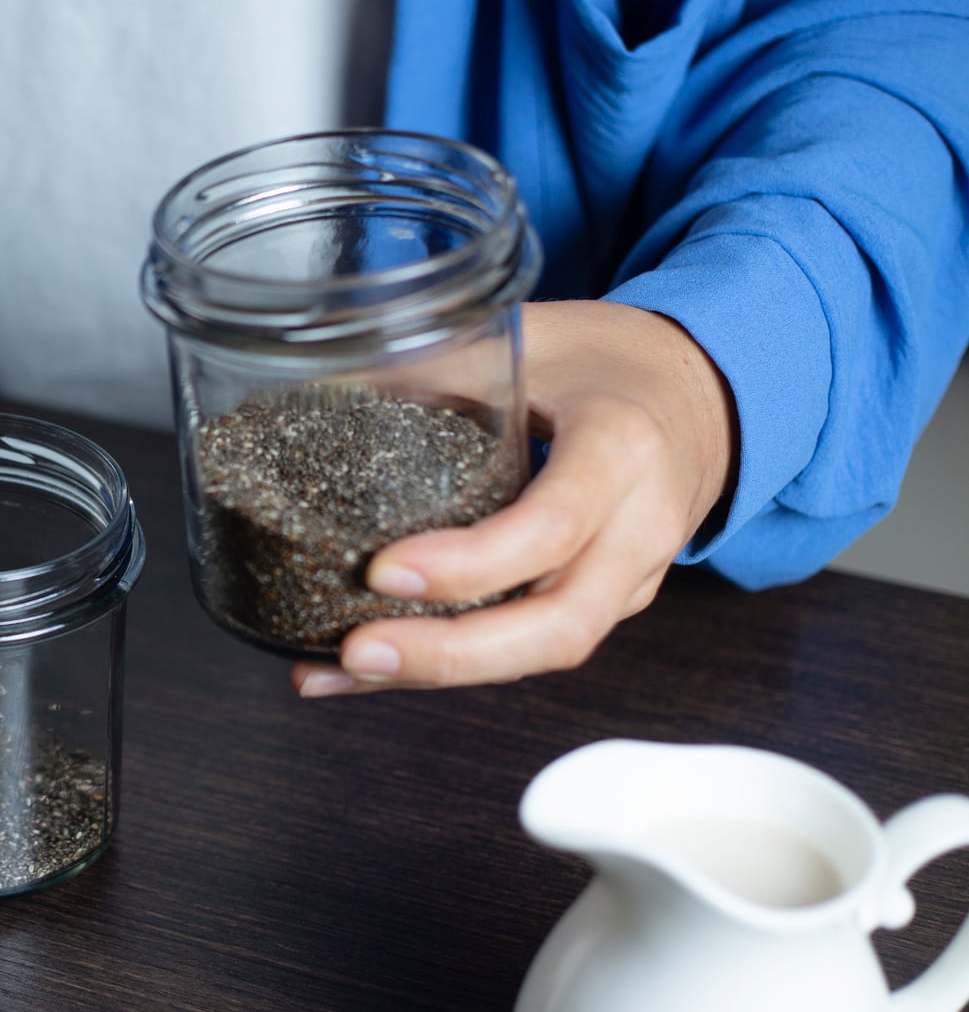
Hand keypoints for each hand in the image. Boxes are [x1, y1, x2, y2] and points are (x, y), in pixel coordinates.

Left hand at [293, 300, 735, 696]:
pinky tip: (362, 670)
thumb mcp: (532, 337)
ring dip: (434, 673)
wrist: (703, 391)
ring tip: (332, 672)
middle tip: (356, 652)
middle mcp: (639, 530)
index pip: (551, 526)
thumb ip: (432, 365)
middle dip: (452, 654)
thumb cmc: (608, 361)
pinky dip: (445, 662)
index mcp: (621, 449)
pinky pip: (527, 645)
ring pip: (542, 650)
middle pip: (560, 626)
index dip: (470, 564)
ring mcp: (630, 580)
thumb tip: (308, 387)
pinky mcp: (601, 605)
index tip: (382, 569)